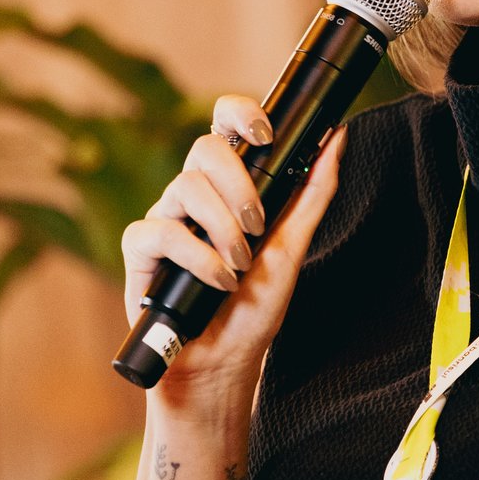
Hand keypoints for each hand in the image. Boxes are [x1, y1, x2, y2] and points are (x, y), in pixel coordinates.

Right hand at [119, 97, 346, 407]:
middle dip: (238, 183)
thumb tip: (338, 138)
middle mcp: (194, 197)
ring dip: (223, 229)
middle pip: (203, 148)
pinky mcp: (140, 253)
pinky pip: (159, 231)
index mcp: (229, 188)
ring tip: (239, 267)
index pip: (225, 125)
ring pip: (185, 188)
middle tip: (258, 226)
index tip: (268, 135)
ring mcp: (165, 221)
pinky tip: (217, 281)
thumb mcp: (293, 248)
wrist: (223, 366)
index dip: (240, 112)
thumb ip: (313, 193)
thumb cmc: (255, 311)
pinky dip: (196, 257)